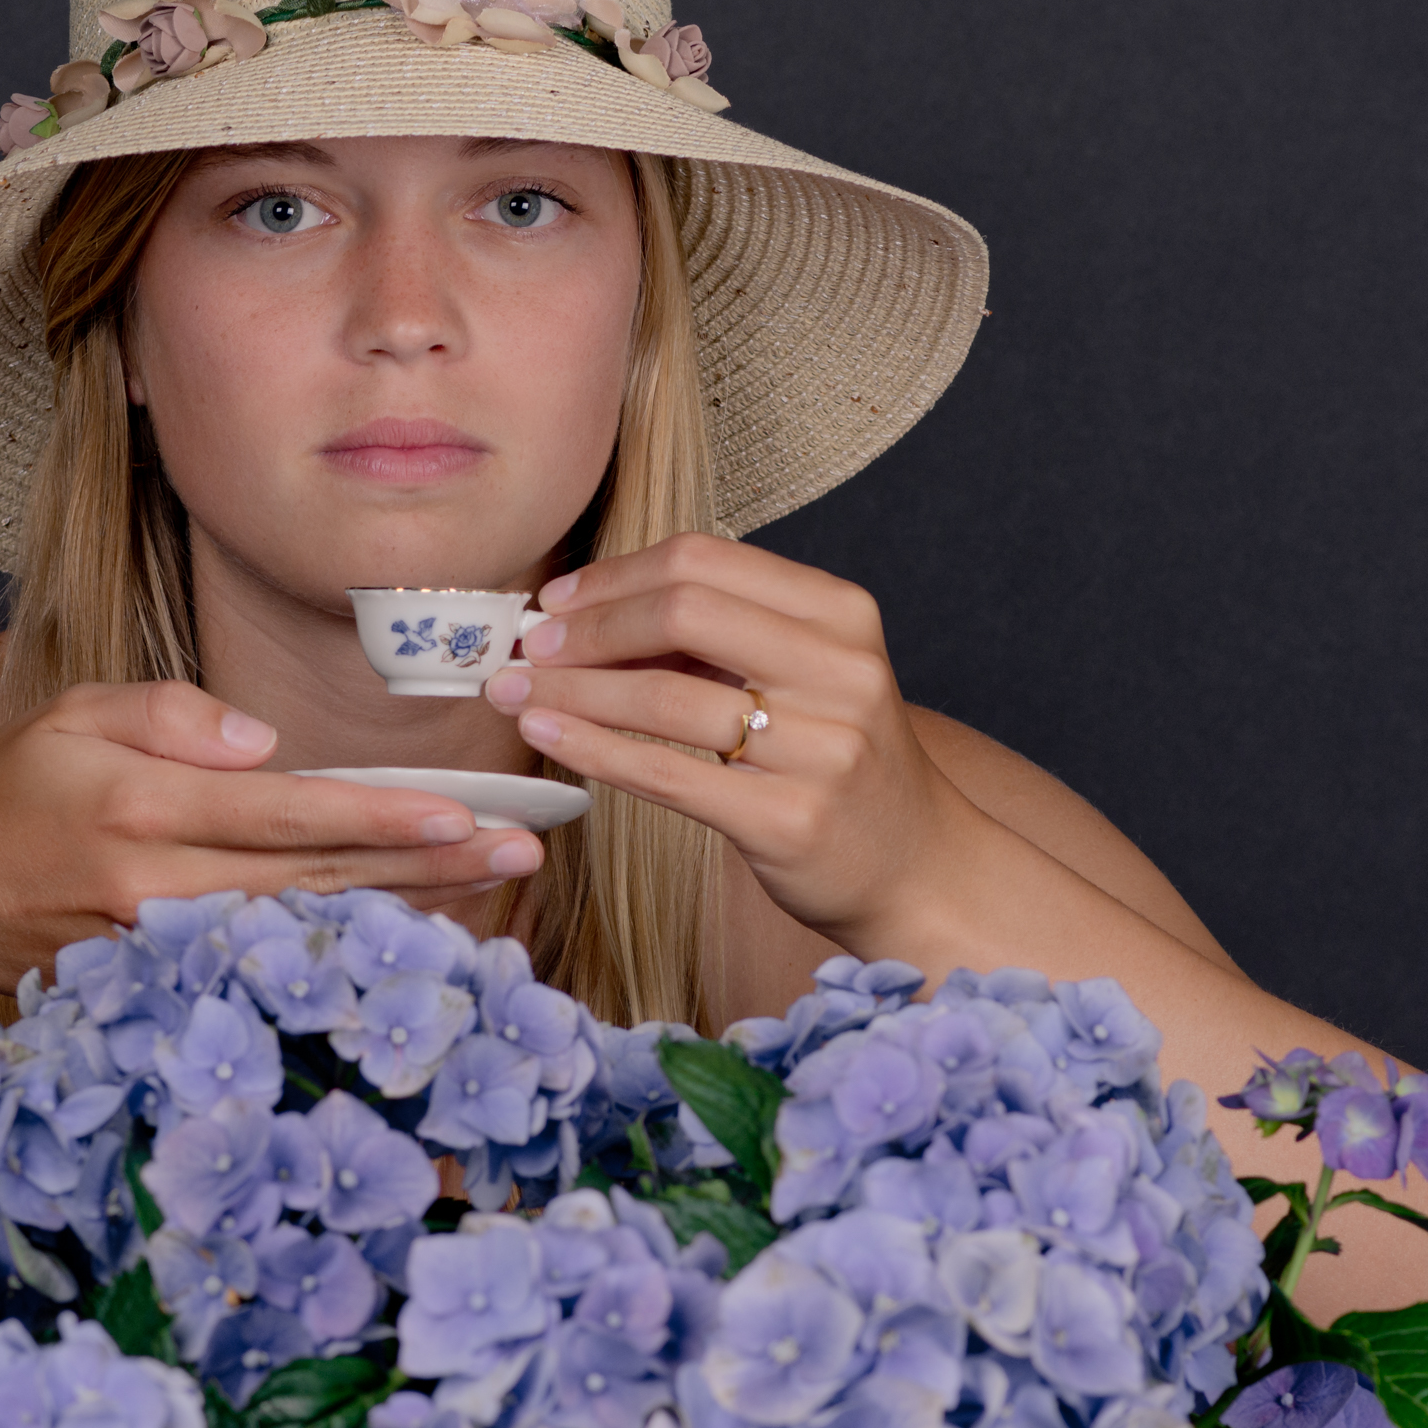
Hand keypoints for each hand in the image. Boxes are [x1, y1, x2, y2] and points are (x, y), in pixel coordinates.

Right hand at [0, 680, 543, 992]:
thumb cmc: (13, 790)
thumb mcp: (73, 713)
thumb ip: (169, 714)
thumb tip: (264, 743)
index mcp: (141, 811)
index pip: (283, 812)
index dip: (374, 815)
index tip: (458, 810)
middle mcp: (160, 891)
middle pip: (317, 879)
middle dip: (426, 866)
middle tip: (523, 850)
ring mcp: (167, 951)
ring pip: (307, 930)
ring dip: (405, 911)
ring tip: (496, 888)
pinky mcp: (169, 986)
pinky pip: (275, 965)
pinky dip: (348, 948)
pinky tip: (415, 933)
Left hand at [483, 533, 979, 944]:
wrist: (915, 866)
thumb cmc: (836, 759)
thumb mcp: (804, 674)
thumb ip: (718, 636)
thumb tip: (584, 612)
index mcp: (839, 613)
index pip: (704, 561)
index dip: (615, 576)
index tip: (557, 601)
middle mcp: (839, 670)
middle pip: (682, 612)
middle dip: (588, 627)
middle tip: (529, 647)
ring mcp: (821, 747)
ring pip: (663, 697)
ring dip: (571, 690)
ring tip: (513, 692)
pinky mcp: (789, 819)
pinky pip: (666, 773)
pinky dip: (592, 748)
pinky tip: (548, 734)